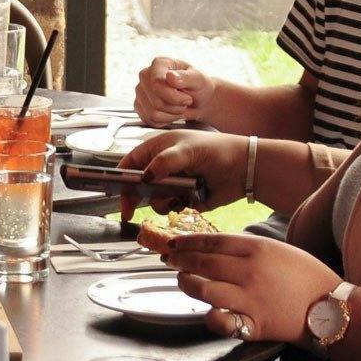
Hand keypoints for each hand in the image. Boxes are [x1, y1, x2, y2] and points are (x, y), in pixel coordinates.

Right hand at [117, 130, 245, 218]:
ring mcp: (173, 184)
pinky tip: (189, 200)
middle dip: (138, 196)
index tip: (116, 193)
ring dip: (162, 202)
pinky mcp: (184, 199)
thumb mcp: (187, 150)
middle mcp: (163, 167)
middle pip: (139, 185)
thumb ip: (164, 161)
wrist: (244, 169)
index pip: (131, 162)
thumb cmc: (217, 151)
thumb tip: (144, 176)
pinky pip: (171, 209)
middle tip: (131, 211)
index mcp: (159, 149)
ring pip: (154, 200)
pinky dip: (176, 208)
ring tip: (179, 197)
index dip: (121, 177)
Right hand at [134, 56, 213, 126]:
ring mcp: (140, 91)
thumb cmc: (198, 87)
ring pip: (152, 113)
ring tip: (179, 107)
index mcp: (160, 64)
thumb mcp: (198, 80)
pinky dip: (164, 121)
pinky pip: (149, 120)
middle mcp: (146, 75)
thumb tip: (170, 77)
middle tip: (185, 102)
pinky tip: (171, 113)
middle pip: (155, 101)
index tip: (188, 99)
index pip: (157, 83)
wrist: (198, 100)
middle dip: (175, 107)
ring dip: (171, 115)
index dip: (174, 97)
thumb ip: (185, 77)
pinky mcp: (139, 105)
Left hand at [165, 230, 342, 343]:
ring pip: (204, 289)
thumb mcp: (278, 249)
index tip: (173, 243)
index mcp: (258, 248)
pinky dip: (209, 315)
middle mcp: (250, 271)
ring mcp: (250, 298)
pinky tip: (206, 310)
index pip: (212, 241)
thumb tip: (214, 247)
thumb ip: (247, 248)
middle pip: (203, 262)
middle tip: (169, 260)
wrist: (330, 306)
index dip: (187, 241)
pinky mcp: (253, 323)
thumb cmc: (305, 276)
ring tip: (182, 281)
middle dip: (180, 260)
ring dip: (187, 284)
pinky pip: (221, 320)